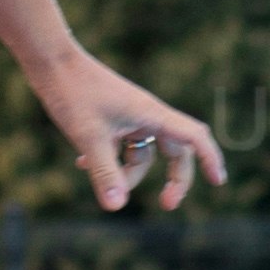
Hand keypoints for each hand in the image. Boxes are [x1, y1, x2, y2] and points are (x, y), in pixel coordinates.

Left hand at [37, 47, 224, 213]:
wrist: (51, 61)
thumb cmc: (73, 93)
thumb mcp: (89, 137)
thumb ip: (104, 173)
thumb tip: (116, 207)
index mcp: (152, 115)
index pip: (194, 137)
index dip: (210, 158)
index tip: (219, 181)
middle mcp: (146, 115)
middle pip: (175, 151)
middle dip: (174, 178)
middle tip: (167, 204)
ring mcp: (129, 116)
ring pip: (142, 152)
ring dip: (126, 172)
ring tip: (92, 171)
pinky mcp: (112, 117)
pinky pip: (121, 145)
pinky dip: (108, 159)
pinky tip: (80, 163)